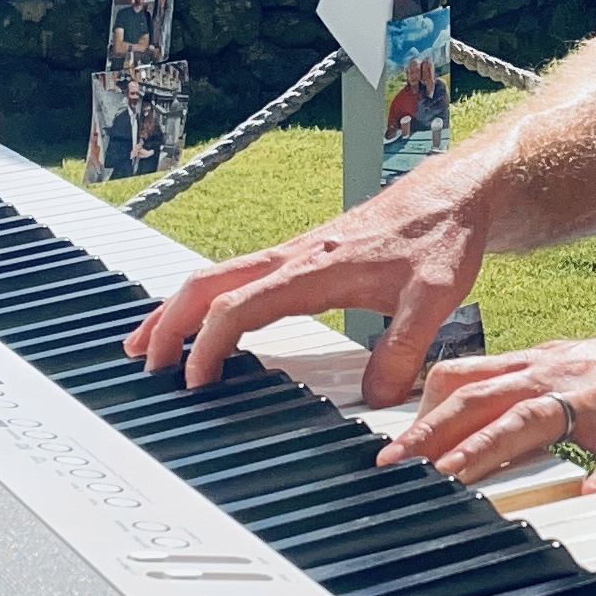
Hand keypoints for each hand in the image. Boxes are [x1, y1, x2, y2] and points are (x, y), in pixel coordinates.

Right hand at [127, 171, 496, 397]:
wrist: (452, 196)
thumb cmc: (439, 237)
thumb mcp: (433, 299)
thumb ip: (403, 350)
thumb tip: (377, 398)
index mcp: (314, 269)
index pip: (241, 306)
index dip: (210, 345)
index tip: (194, 380)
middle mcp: (293, 258)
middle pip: (207, 285)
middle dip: (168, 323)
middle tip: (143, 362)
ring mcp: (292, 255)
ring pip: (215, 278)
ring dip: (176, 309)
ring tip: (145, 344)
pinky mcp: (300, 257)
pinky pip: (235, 277)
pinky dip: (204, 300)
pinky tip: (199, 321)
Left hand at [376, 327, 595, 493]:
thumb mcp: (568, 378)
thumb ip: (519, 402)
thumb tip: (463, 433)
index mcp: (538, 366)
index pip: (463, 378)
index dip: (420, 410)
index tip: (386, 447)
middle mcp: (559, 373)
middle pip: (482, 397)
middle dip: (431, 432)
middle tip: (393, 467)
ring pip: (533, 417)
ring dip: (487, 448)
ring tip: (453, 477)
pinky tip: (593, 498)